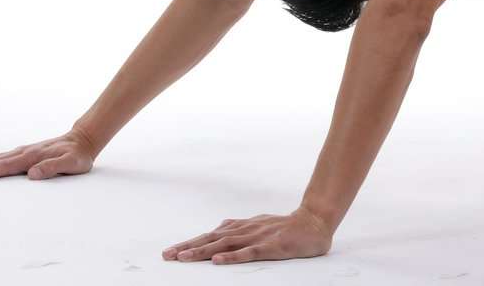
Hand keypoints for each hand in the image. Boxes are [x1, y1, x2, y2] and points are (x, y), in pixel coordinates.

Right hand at [0, 128, 97, 180]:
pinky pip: (2, 157)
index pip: (5, 167)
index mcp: (32, 157)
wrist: (83, 139)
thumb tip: (32, 174)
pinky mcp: (25, 153)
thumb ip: (53, 168)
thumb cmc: (78, 155)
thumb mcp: (71, 164)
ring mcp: (24, 151)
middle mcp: (24, 152)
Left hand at [162, 207, 332, 264]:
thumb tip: (220, 227)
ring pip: (227, 244)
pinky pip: (250, 252)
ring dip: (204, 251)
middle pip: (213, 239)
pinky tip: (219, 260)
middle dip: (189, 247)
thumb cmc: (286, 227)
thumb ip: (240, 228)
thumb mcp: (260, 225)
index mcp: (243, 227)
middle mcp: (247, 230)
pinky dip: (233, 256)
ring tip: (185, 258)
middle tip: (168, 256)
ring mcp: (259, 237)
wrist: (315, 222)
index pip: (212, 235)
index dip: (191, 242)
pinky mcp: (273, 246)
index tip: (171, 251)